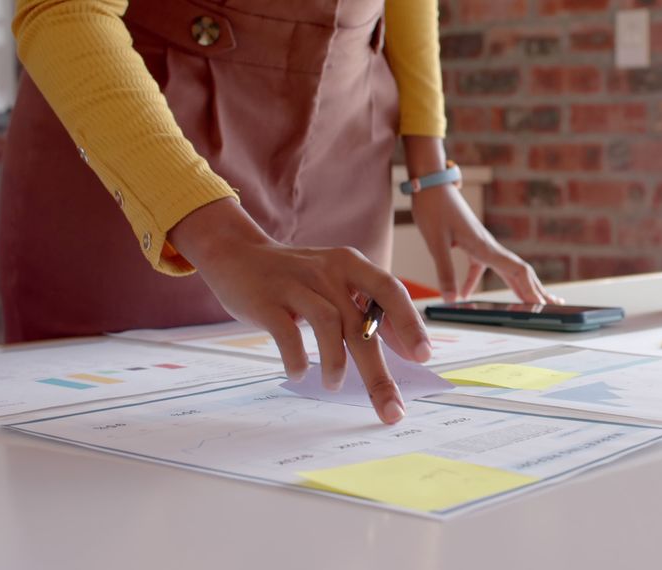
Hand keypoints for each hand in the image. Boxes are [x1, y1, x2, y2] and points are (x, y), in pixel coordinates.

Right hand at [169, 198, 430, 423]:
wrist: (237, 253)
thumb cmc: (297, 278)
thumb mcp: (339, 283)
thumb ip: (371, 311)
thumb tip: (409, 347)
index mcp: (352, 265)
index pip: (391, 291)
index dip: (410, 324)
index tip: (424, 357)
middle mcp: (328, 271)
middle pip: (362, 324)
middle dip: (379, 372)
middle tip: (391, 409)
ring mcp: (296, 284)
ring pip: (328, 324)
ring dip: (335, 362)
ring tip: (333, 386)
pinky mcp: (266, 299)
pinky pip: (286, 332)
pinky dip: (296, 357)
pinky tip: (298, 373)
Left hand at [403, 136, 560, 303]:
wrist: (430, 184)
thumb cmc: (434, 208)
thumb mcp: (436, 243)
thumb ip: (445, 271)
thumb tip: (451, 299)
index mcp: (486, 247)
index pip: (517, 271)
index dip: (531, 290)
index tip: (542, 305)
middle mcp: (489, 246)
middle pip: (520, 272)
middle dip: (536, 290)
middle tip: (553, 305)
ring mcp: (482, 245)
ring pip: (505, 269)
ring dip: (519, 286)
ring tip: (531, 302)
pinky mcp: (470, 243)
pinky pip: (480, 267)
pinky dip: (475, 282)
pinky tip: (466, 295)